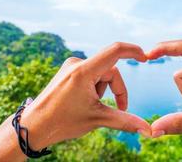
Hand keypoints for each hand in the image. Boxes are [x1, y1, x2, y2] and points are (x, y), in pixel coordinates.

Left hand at [0, 42, 150, 161]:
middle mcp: (77, 63)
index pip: (114, 51)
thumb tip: (148, 130)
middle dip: (116, 90)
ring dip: (104, 90)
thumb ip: (125, 121)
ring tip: (92, 106)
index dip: (133, 51)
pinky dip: (96, 87)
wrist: (34, 126)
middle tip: (119, 109)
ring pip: (101, 74)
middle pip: (110, 70)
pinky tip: (86, 101)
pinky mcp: (68, 71)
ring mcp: (71, 67)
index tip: (145, 58)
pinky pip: (91, 74)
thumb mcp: (98, 119)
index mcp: (84, 71)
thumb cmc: (62, 122)